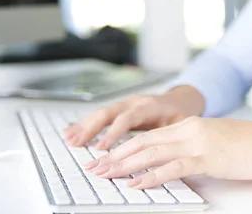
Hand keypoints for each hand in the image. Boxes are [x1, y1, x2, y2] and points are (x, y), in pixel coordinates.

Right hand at [64, 86, 204, 149]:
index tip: (102, 148)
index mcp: (150, 105)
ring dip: (84, 126)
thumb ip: (171, 135)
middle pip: (109, 112)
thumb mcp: (182, 124)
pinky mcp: (119, 109)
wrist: (181, 99)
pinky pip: (100, 115)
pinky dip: (85, 124)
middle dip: (91, 127)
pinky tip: (70, 132)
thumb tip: (164, 152)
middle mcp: (135, 102)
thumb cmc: (181, 114)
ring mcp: (125, 104)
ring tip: (69, 138)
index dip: (114, 132)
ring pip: (102, 112)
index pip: (129, 117)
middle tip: (77, 142)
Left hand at [84, 117, 251, 188]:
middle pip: (143, 141)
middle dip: (115, 155)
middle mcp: (189, 129)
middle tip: (94, 167)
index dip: (123, 147)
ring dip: (124, 165)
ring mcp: (198, 142)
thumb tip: (172, 166)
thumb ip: (192, 151)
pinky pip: (173, 167)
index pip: (148, 135)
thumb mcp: (216, 145)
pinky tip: (135, 183)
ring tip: (104, 175)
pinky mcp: (208, 157)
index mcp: (190, 125)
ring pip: (151, 151)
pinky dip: (151, 176)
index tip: (105, 157)